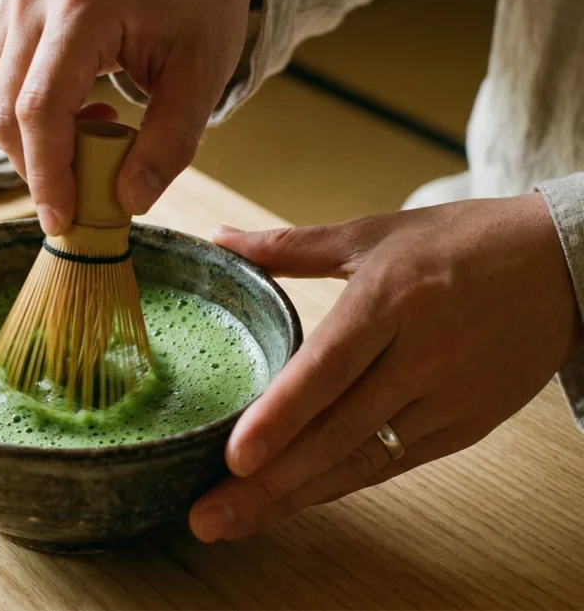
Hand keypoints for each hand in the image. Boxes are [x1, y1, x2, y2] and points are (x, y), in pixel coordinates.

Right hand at [0, 0, 254, 234]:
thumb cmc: (199, 6)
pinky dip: (30, 125)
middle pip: (7, 115)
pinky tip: (80, 117)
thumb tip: (127, 202)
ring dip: (33, 150)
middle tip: (89, 197)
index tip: (63, 222)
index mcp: (84, 6)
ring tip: (95, 141)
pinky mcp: (9, 20)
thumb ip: (170, 143)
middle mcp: (34, 1)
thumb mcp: (203, 75)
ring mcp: (14, 7)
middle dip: (40, 172)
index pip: (40, 108)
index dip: (47, 175)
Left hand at [190, 193, 583, 541]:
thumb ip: (289, 246)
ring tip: (236, 522)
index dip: (282, 416)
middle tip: (207, 516)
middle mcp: (421, 355)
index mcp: (392, 298)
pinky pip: (392, 465)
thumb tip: (218, 238)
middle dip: (269, 482)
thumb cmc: (461, 243)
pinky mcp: (465, 427)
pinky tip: (294, 503)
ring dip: (295, 496)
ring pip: (362, 459)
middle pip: (338, 431)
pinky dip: (340, 486)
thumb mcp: (373, 233)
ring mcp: (447, 398)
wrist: (565, 267)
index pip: (329, 367)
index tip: (233, 457)